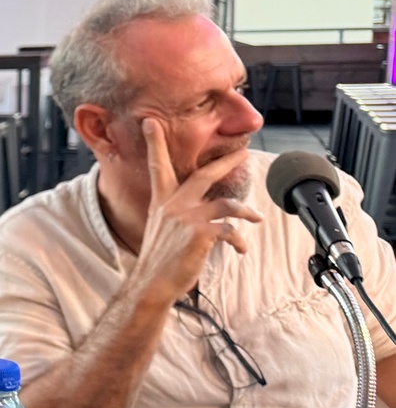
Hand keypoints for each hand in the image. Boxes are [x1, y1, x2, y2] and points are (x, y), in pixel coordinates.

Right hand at [129, 119, 261, 301]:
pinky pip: (230, 231)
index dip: (154, 143)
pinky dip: (239, 240)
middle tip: (243, 152)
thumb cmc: (158, 261)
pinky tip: (242, 249)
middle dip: (226, 161)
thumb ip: (175, 214)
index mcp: (161, 202)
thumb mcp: (160, 229)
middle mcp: (173, 205)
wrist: (152, 284)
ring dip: (245, 211)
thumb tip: (194, 213)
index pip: (157, 166)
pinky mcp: (201, 234)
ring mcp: (187, 218)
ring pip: (226, 204)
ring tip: (256, 217)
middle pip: (204, 174)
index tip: (150, 123)